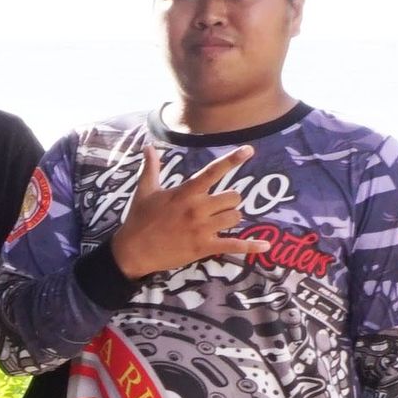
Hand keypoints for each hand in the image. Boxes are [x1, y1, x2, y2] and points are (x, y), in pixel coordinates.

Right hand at [108, 142, 254, 277]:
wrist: (132, 252)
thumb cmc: (138, 220)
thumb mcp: (144, 192)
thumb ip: (151, 168)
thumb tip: (148, 146)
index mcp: (184, 193)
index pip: (212, 172)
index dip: (231, 160)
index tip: (249, 150)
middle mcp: (197, 209)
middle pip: (233, 197)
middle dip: (228, 201)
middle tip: (216, 206)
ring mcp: (202, 229)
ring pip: (235, 217)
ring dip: (230, 218)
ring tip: (218, 222)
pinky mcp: (204, 247)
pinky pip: (235, 245)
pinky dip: (251, 247)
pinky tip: (265, 246)